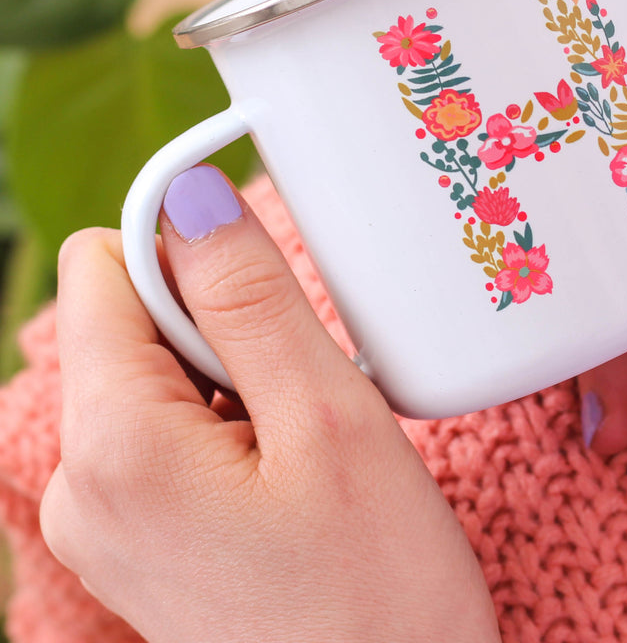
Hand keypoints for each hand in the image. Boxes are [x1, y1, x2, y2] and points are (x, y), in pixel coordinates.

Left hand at [40, 166, 499, 642]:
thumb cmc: (377, 598)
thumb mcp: (327, 422)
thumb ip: (248, 297)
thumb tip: (186, 195)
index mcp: (113, 447)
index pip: (103, 266)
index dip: (189, 249)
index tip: (265, 285)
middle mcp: (82, 485)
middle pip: (134, 317)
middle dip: (225, 328)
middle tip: (301, 399)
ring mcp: (108, 518)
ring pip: (162, 369)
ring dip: (240, 377)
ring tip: (303, 447)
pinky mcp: (143, 533)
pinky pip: (175, 425)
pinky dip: (237, 420)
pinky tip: (291, 473)